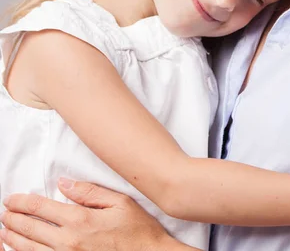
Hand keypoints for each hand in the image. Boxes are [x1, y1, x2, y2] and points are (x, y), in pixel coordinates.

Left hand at [0, 179, 193, 250]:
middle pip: (30, 230)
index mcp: (80, 220)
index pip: (41, 208)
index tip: (11, 199)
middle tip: (4, 213)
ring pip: (29, 250)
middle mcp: (68, 242)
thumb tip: (63, 183)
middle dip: (13, 220)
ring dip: (13, 240)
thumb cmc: (138, 230)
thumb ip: (89, 192)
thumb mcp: (119, 202)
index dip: (22, 202)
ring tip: (4, 232)